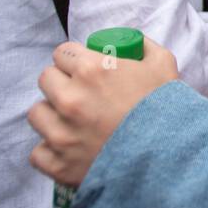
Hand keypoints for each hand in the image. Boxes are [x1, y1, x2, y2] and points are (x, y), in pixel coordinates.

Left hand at [28, 36, 178, 187]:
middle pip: (46, 79)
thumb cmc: (166, 109)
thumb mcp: (163, 64)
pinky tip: (69, 147)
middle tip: (79, 93)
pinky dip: (51, 150)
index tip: (81, 69)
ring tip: (72, 121)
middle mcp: (70, 98)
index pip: (62, 53)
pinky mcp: (60, 165)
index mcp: (92, 69)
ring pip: (37, 113)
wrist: (170, 157)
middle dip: (60, 82)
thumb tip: (132, 43)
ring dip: (52, 114)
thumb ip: (144, 46)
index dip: (74, 59)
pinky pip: (38, 152)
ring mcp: (62, 134)